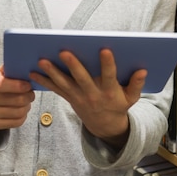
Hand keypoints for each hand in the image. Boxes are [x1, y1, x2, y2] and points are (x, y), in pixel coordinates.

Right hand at [0, 65, 34, 129]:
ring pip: (18, 112)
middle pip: (16, 100)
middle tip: (31, 93)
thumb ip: (14, 68)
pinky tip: (22, 109)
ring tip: (27, 101)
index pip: (2, 84)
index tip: (28, 85)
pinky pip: (16, 122)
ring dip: (27, 106)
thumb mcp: (3, 71)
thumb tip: (29, 65)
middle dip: (28, 96)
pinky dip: (23, 116)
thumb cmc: (0, 81)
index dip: (18, 86)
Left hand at [30, 49, 145, 147]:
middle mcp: (93, 94)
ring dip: (52, 72)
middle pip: (81, 78)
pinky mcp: (69, 98)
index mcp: (110, 92)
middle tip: (64, 52)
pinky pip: (55, 89)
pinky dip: (44, 81)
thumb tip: (143, 70)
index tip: (105, 49)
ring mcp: (79, 97)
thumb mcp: (131, 98)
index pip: (109, 76)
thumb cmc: (119, 105)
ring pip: (64, 83)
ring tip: (41, 60)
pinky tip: (33, 72)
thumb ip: (137, 84)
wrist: (104, 126)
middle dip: (73, 65)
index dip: (108, 64)